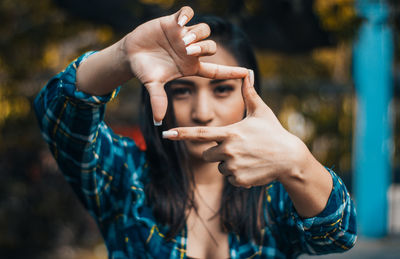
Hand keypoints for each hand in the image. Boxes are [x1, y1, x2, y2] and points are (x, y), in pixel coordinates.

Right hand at [124, 6, 247, 123]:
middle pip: (210, 47)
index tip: (246, 73)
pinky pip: (187, 13)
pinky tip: (180, 22)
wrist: (132, 54)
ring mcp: (184, 35)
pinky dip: (186, 15)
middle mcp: (191, 51)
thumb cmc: (146, 71)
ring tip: (182, 40)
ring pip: (203, 30)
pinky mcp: (174, 22)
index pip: (215, 70)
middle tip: (187, 51)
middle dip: (203, 48)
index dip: (231, 71)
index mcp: (191, 67)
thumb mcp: (153, 85)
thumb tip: (158, 122)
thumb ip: (158, 100)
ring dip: (196, 34)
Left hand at [162, 71, 306, 187]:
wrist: (290, 158)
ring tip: (249, 157)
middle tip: (239, 147)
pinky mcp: (239, 181)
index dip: (181, 134)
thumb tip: (247, 71)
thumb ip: (249, 93)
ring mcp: (233, 167)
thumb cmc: (274, 132)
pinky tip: (252, 167)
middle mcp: (228, 150)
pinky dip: (238, 175)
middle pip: (208, 153)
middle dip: (218, 151)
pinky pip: (230, 178)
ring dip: (230, 163)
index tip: (165, 134)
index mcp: (230, 133)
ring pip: (220, 167)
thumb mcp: (261, 111)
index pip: (200, 134)